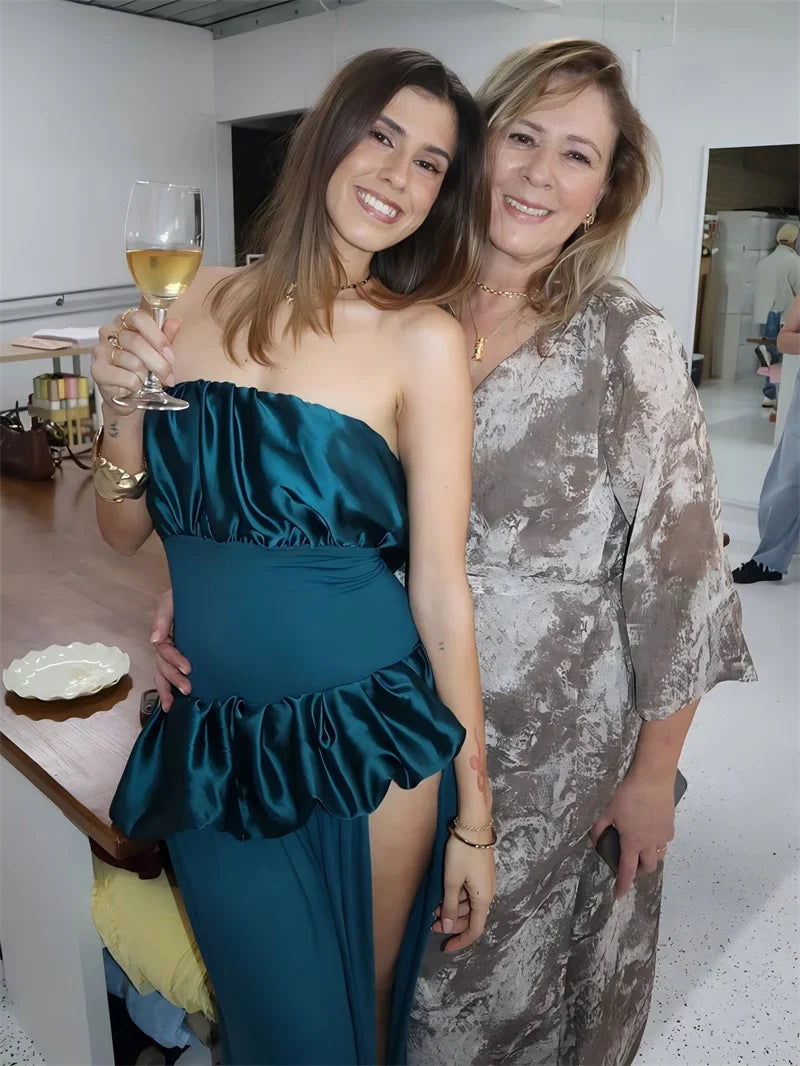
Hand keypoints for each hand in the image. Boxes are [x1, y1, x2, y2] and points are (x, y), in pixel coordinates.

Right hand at [92, 309, 180, 412]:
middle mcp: (110, 332)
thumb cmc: (142, 370)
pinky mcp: (98, 370)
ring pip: (134, 362)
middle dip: (159, 363)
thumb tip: (175, 323)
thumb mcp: (158, 352)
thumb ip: (167, 336)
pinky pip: (127, 378)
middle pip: (137, 342)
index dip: (157, 337)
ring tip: (148, 382)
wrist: (127, 396)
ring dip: (147, 377)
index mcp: (125, 322)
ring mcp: (102, 351)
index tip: (169, 355)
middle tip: (168, 376)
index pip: (140, 318)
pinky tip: (135, 386)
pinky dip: (136, 385)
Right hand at [150, 588, 191, 710]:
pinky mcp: (184, 654)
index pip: (164, 650)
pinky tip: (173, 702)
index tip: (188, 668)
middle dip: (173, 679)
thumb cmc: (185, 594)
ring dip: (168, 688)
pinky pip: (172, 672)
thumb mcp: (171, 600)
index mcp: (162, 632)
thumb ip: (162, 617)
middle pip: (162, 666)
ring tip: (174, 704)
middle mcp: (165, 644)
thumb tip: (154, 640)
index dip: (174, 660)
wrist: (201, 589)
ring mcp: (173, 650)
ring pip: (163, 673)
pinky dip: (170, 688)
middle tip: (188, 689)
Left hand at [433, 836, 495, 951]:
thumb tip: (448, 928)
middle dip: (452, 923)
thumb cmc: (462, 853)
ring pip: (468, 905)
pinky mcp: (480, 874)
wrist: (474, 825)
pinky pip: (469, 893)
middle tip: (432, 923)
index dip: (461, 941)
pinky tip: (443, 894)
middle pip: (471, 918)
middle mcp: (487, 894)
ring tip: (433, 906)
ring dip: (452, 909)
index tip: (445, 946)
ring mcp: (484, 883)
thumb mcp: (452, 881)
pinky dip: (456, 897)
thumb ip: (450, 906)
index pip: (475, 930)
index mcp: (483, 899)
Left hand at [589, 771, 674, 898]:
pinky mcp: (670, 825)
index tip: (619, 895)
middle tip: (630, 862)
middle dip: (639, 870)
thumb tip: (593, 841)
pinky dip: (658, 843)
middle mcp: (650, 843)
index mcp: (632, 841)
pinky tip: (651, 832)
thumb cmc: (628, 793)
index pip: (627, 870)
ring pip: (659, 856)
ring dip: (649, 858)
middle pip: (647, 868)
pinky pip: (665, 842)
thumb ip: (599, 828)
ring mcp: (663, 835)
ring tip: (641, 848)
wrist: (653, 778)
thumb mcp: (608, 810)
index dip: (623, 885)